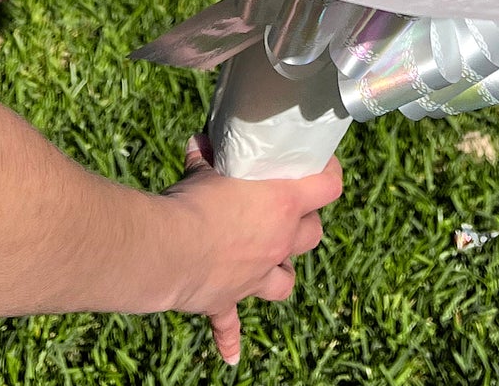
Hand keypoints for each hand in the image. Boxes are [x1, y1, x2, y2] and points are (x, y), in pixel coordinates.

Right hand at [166, 135, 341, 363]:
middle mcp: (277, 243)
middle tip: (287, 211)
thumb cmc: (191, 201)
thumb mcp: (203, 169)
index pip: (328, 187)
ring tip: (270, 262)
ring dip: (281, 272)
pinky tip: (232, 355)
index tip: (323, 165)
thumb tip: (201, 143)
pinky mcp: (228, 300)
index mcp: (281, 204)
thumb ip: (207, 157)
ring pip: (285, 281)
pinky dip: (231, 337)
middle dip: (304, 224)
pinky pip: (231, 324)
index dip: (330, 175)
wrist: (167, 249)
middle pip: (312, 235)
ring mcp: (255, 276)